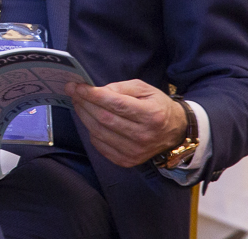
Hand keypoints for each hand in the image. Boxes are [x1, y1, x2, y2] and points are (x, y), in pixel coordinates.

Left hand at [65, 80, 187, 167]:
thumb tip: (97, 91)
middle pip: (104, 119)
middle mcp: (144, 136)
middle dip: (84, 103)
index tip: (77, 86)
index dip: (93, 95)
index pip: (116, 105)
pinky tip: (90, 120)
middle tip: (73, 91)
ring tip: (78, 103)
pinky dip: (91, 131)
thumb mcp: (145, 89)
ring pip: (99, 132)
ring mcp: (135, 151)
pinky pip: (100, 145)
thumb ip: (121, 87)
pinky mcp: (127, 161)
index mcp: (151, 115)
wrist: (175, 132)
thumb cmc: (157, 106)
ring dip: (83, 115)